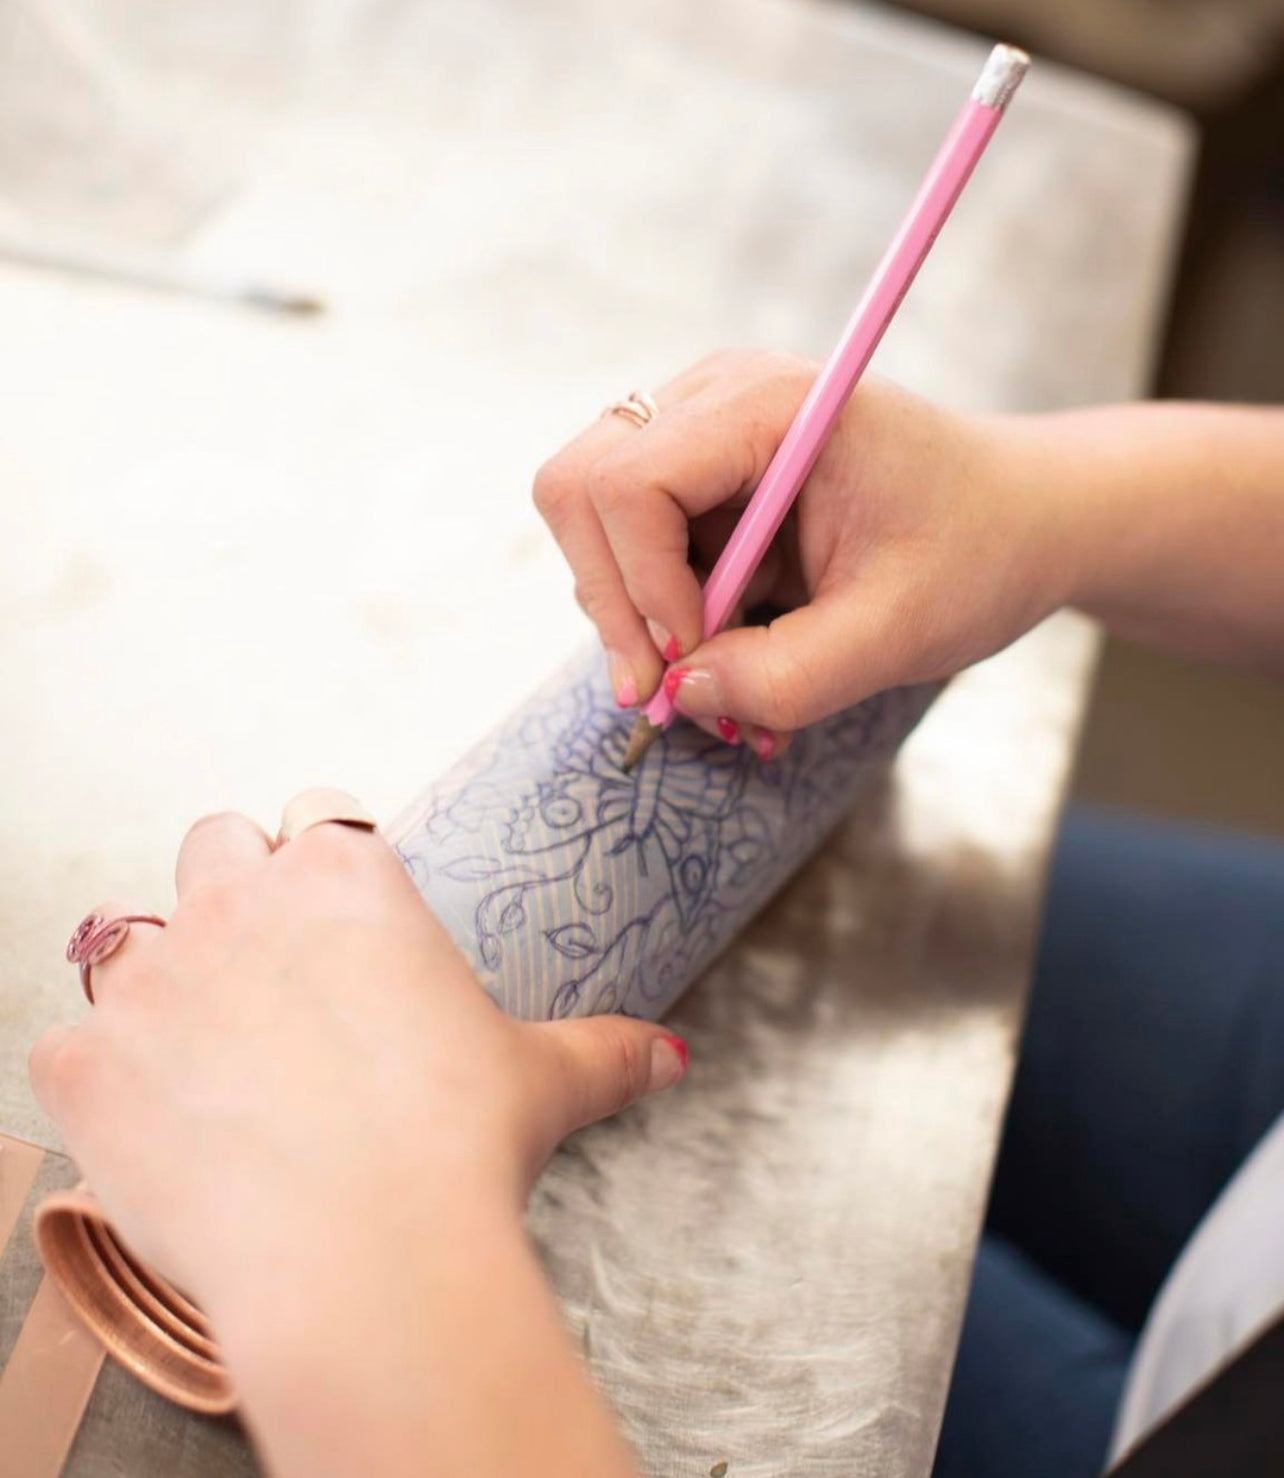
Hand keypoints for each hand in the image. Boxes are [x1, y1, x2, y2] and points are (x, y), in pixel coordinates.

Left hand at [30, 807, 681, 1476]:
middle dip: (233, 890)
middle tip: (266, 971)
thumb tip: (671, 1055)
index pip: (318, 815)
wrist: (364, 1253)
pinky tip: (152, 1121)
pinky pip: (66, 1045)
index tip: (330, 908)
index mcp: (349, 883)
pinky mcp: (88, 1062)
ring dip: (157, 977)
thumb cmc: (458, 1147)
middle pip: (214, 842)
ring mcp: (154, 978)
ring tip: (202, 1048)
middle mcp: (242, 902)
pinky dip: (97, 1078)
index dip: (322, 856)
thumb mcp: (545, 1081)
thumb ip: (606, 1050)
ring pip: (123, 933)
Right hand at [534, 351, 1077, 751]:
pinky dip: (661, 618)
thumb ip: (788, 676)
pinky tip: (727, 655)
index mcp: (771, 403)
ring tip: (720, 681)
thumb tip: (678, 694)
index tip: (696, 661)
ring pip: (591, 523)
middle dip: (612, 600)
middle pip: (579, 487)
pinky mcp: (699, 480)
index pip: (631, 480)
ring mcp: (700, 434)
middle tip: (665, 691)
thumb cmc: (979, 553)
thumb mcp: (897, 633)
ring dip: (636, 618)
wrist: (1022, 521)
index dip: (642, 585)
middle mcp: (716, 398)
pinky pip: (632, 550)